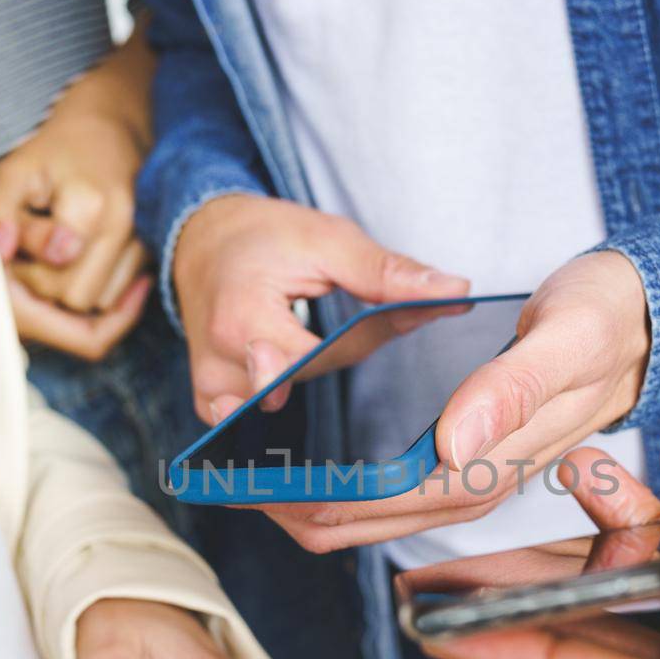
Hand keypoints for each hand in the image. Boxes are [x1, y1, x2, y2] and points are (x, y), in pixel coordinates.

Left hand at [0, 44, 153, 360]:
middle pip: (79, 299)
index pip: (55, 281)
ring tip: (56, 251)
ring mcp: (146, 242)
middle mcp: (127, 229)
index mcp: (92, 206)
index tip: (19, 240)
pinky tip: (79, 256)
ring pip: (101, 303)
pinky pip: (118, 296)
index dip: (27, 270)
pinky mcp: (153, 252)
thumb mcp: (16, 170)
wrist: (114, 127)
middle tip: (32, 250)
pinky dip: (95, 285)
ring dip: (73, 287)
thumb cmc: (58, 150)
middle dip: (49, 284)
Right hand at [172, 194, 471, 423]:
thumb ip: (387, 272)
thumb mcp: (329, 240)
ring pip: (285, 403)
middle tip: (349, 321)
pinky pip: (254, 421)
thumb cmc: (265, 237)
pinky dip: (277, 405)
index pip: (318, 355)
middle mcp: (222, 360)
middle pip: (305, 380)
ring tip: (306, 336)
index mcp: (244, 315)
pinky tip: (290, 382)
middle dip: (337, 351)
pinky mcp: (210, 400)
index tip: (402, 317)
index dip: (366, 339)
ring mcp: (212, 386)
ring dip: (310, 376)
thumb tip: (457, 291)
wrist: (203, 243)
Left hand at [256, 250, 650, 553]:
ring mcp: (483, 472)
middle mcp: (489, 478)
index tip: (271, 491)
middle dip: (311, 512)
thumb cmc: (610, 316)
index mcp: (504, 458)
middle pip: (388, 517)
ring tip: (259, 489)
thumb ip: (514, 390)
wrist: (647, 312)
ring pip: (391, 513)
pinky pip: (405, 492)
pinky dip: (354, 491)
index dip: (333, 500)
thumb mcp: (571, 337)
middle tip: (238, 492)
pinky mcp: (476, 457)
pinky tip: (318, 475)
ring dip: (325, 509)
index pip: (402, 497)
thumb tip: (452, 445)